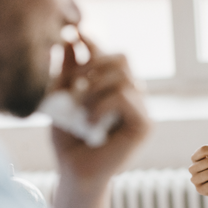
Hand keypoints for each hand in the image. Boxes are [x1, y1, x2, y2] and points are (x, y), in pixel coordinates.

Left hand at [51, 35, 149, 183]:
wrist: (73, 172)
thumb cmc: (68, 140)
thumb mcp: (62, 99)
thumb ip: (68, 71)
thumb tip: (71, 37)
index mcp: (115, 87)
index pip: (109, 55)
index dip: (94, 43)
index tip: (73, 34)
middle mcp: (132, 95)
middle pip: (122, 58)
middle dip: (94, 63)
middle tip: (72, 81)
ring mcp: (141, 109)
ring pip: (123, 75)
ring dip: (94, 87)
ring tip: (78, 107)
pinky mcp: (145, 125)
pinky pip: (125, 97)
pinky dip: (102, 104)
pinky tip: (89, 121)